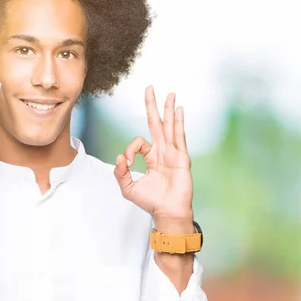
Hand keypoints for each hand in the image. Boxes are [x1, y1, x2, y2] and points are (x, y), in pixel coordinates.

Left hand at [114, 86, 193, 231]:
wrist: (168, 212)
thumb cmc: (151, 202)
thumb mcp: (129, 188)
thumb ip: (120, 173)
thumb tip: (119, 157)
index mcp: (151, 157)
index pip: (139, 142)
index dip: (130, 148)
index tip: (127, 161)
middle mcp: (162, 151)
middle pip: (156, 123)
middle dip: (152, 106)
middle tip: (149, 88)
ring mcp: (173, 152)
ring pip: (169, 126)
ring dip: (169, 109)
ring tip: (170, 94)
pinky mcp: (181, 157)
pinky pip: (179, 136)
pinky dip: (179, 123)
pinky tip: (179, 110)